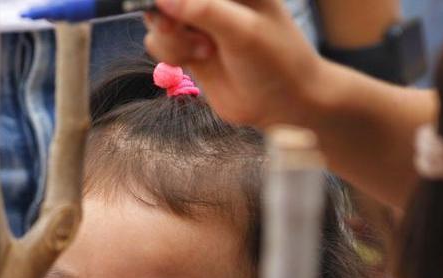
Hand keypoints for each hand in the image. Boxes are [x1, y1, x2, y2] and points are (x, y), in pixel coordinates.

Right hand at [143, 0, 324, 129]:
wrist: (284, 103)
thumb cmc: (276, 61)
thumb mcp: (242, 31)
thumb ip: (204, 10)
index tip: (168, 11)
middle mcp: (215, 0)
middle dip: (166, 16)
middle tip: (176, 29)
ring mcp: (200, 22)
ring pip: (159, 20)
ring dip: (172, 39)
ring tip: (204, 52)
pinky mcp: (190, 47)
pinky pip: (160, 43)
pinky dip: (170, 54)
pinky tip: (197, 61)